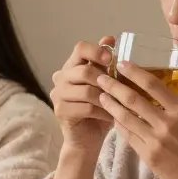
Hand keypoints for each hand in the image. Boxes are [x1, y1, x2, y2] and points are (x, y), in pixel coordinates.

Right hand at [50, 38, 116, 154]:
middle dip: (106, 81)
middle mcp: (60, 78)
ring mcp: (58, 95)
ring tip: (119, 105)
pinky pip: (87, 108)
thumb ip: (106, 64)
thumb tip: (111, 38)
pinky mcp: (61, 111)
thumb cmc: (99, 109)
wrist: (86, 140)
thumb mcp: (106, 84)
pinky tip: (112, 117)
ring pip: (87, 91)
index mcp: (72, 66)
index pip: (80, 48)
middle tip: (119, 91)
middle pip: (84, 71)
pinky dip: (103, 112)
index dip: (97, 51)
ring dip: (107, 99)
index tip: (111, 60)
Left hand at [95, 61, 177, 178]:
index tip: (122, 63)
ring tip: (101, 95)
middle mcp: (167, 124)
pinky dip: (119, 124)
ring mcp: (155, 141)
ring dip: (110, 105)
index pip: (154, 85)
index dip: (135, 72)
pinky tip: (112, 116)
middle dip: (114, 86)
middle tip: (101, 77)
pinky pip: (128, 136)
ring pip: (126, 117)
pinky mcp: (147, 156)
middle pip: (133, 99)